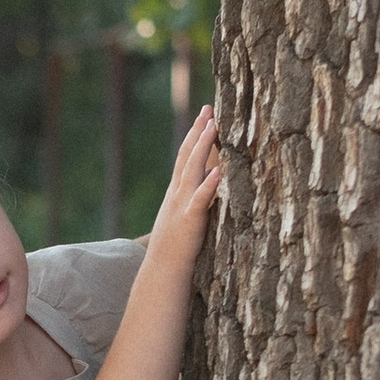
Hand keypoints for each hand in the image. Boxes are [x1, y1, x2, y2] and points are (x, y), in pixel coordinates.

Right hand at [147, 108, 223, 269]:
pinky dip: (208, 185)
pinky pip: (199, 200)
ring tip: (213, 126)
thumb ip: (193, 199)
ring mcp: (182, 206)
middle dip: (198, 131)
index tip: (205, 115)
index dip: (194, 134)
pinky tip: (218, 171)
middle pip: (187, 156)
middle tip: (208, 108)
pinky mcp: (190, 221)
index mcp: (176, 192)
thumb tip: (209, 183)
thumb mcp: (182, 217)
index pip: (185, 156)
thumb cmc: (175, 248)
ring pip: (192, 170)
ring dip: (202, 147)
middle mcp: (177, 194)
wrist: (162, 271)